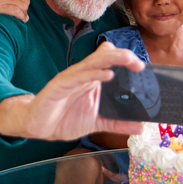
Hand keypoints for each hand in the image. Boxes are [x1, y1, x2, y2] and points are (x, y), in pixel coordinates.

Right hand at [0, 0, 29, 21]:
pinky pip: (18, 12)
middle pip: (26, 0)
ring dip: (23, 14)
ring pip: (24, 6)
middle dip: (24, 9)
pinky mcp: (0, 6)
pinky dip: (21, 17)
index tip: (20, 8)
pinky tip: (19, 21)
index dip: (24, 2)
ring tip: (19, 19)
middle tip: (20, 15)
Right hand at [0, 42, 145, 140]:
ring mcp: (71, 78)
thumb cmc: (64, 119)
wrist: (38, 127)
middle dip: (123, 56)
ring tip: (128, 59)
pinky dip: (93, 74)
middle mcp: (83, 75)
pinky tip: (107, 74)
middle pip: (104, 58)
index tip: (144, 67)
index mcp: (92, 80)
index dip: (126, 60)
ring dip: (111, 59)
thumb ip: (117, 123)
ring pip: (93, 63)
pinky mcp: (59, 85)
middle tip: (139, 63)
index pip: (110, 61)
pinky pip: (78, 76)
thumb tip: (140, 126)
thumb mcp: (96, 123)